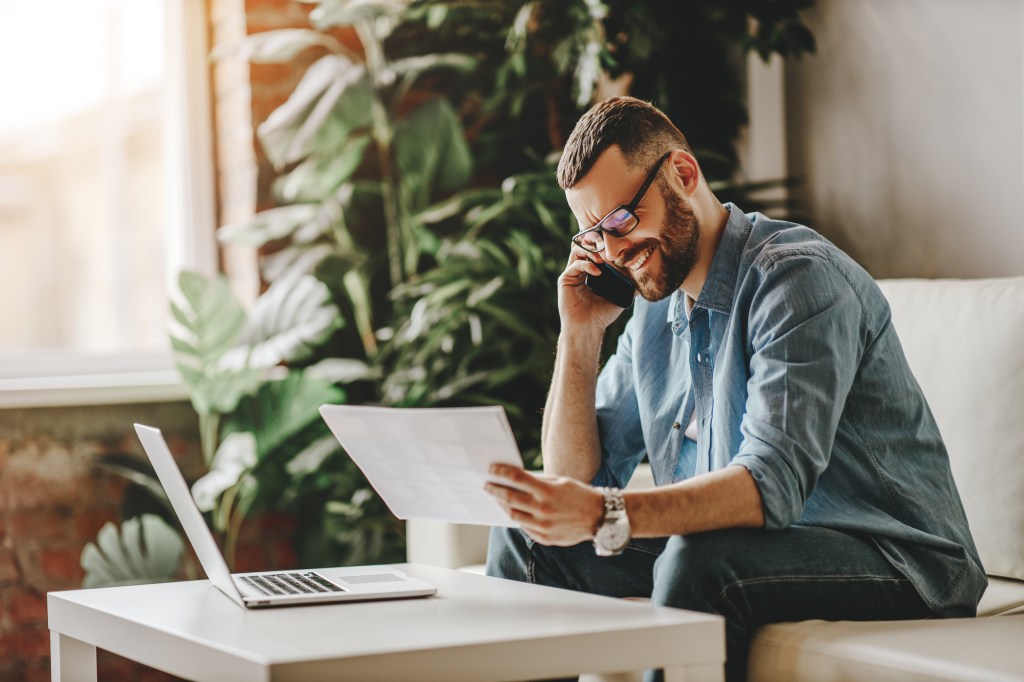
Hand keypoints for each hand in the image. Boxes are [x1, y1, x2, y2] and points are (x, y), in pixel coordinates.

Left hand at [484, 464, 604, 545]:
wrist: (599, 518)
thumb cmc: (579, 495)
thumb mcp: (559, 481)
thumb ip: (537, 481)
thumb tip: (514, 478)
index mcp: (547, 492)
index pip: (516, 479)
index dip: (501, 473)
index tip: (491, 469)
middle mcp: (543, 510)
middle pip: (509, 498)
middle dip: (495, 490)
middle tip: (487, 485)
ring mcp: (543, 526)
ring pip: (513, 515)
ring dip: (503, 505)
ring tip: (498, 498)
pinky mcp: (544, 538)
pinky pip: (524, 527)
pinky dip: (517, 517)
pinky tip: (514, 510)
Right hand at [558, 247, 626, 331]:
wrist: (587, 329)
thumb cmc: (601, 315)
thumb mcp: (620, 297)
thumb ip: (630, 287)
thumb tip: (645, 280)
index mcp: (591, 272)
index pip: (596, 251)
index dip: (605, 246)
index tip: (618, 248)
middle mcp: (580, 271)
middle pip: (585, 246)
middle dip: (597, 244)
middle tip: (609, 248)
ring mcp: (572, 274)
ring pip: (578, 250)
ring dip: (591, 251)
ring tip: (603, 259)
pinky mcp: (565, 279)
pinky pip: (575, 265)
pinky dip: (587, 265)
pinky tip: (598, 272)